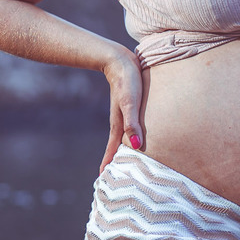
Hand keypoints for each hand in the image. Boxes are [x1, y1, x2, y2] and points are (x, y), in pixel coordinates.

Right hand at [99, 51, 144, 170]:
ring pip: (123, 137)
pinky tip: (134, 136)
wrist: (120, 60)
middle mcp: (120, 121)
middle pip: (117, 146)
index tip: (103, 178)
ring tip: (124, 160)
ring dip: (122, 149)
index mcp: (119, 124)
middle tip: (112, 176)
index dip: (109, 163)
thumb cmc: (127, 80)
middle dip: (114, 161)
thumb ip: (132, 123)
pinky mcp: (129, 107)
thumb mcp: (130, 102)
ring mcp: (124, 114)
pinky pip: (129, 127)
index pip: (113, 149)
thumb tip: (136, 146)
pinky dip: (130, 136)